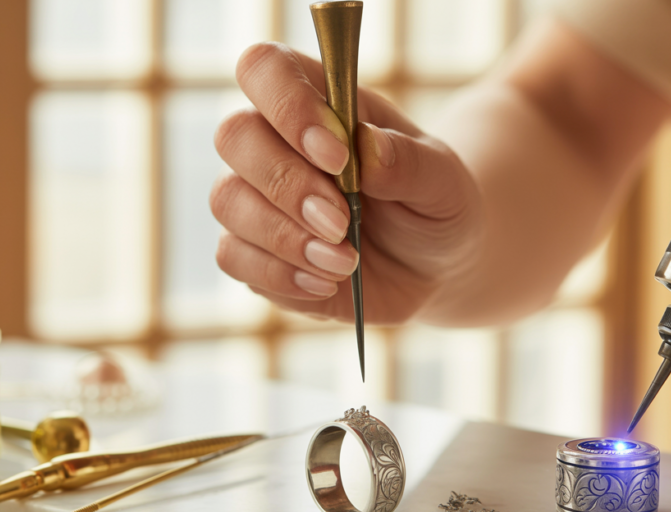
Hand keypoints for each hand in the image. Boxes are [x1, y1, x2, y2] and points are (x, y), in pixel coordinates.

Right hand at [211, 42, 482, 323]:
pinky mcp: (252, 251)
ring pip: (226, 200)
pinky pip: (233, 258)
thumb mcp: (443, 182)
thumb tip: (368, 147)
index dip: (288, 106)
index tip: (338, 156)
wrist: (431, 268)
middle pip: (234, 136)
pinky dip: (280, 276)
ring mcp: (255, 196)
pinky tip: (327, 283)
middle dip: (288, 185)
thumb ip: (410, 161)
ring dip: (285, 237)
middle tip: (342, 222)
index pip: (266, 69)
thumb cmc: (433, 207)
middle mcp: (274, 141)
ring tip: (345, 262)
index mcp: (320, 101)